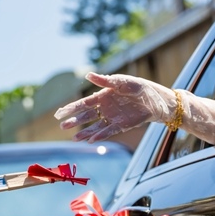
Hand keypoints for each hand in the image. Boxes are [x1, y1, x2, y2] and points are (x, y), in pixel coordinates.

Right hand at [54, 73, 174, 142]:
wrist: (155, 99)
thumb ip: (105, 81)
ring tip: (74, 139)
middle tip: (63, 126)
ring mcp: (112, 118)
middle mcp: (105, 108)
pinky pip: (108, 132)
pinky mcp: (121, 126)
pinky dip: (100, 136)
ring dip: (84, 132)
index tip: (59, 114)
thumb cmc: (138, 87)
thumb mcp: (122, 82)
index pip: (83, 104)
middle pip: (86, 116)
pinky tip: (91, 140)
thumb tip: (88, 75)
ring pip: (95, 127)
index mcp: (102, 96)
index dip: (71, 108)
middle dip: (74, 121)